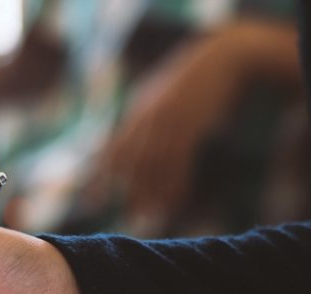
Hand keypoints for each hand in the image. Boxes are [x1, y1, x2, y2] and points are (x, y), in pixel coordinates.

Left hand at [84, 20, 298, 235]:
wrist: (219, 60)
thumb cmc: (186, 81)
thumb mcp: (155, 95)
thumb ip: (138, 118)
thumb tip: (119, 141)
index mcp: (136, 112)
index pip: (112, 149)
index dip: (100, 175)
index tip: (92, 199)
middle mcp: (148, 118)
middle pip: (133, 162)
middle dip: (131, 190)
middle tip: (131, 216)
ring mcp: (169, 121)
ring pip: (156, 165)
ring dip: (153, 192)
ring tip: (151, 215)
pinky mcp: (192, 125)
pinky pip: (180, 161)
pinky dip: (176, 183)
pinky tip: (174, 200)